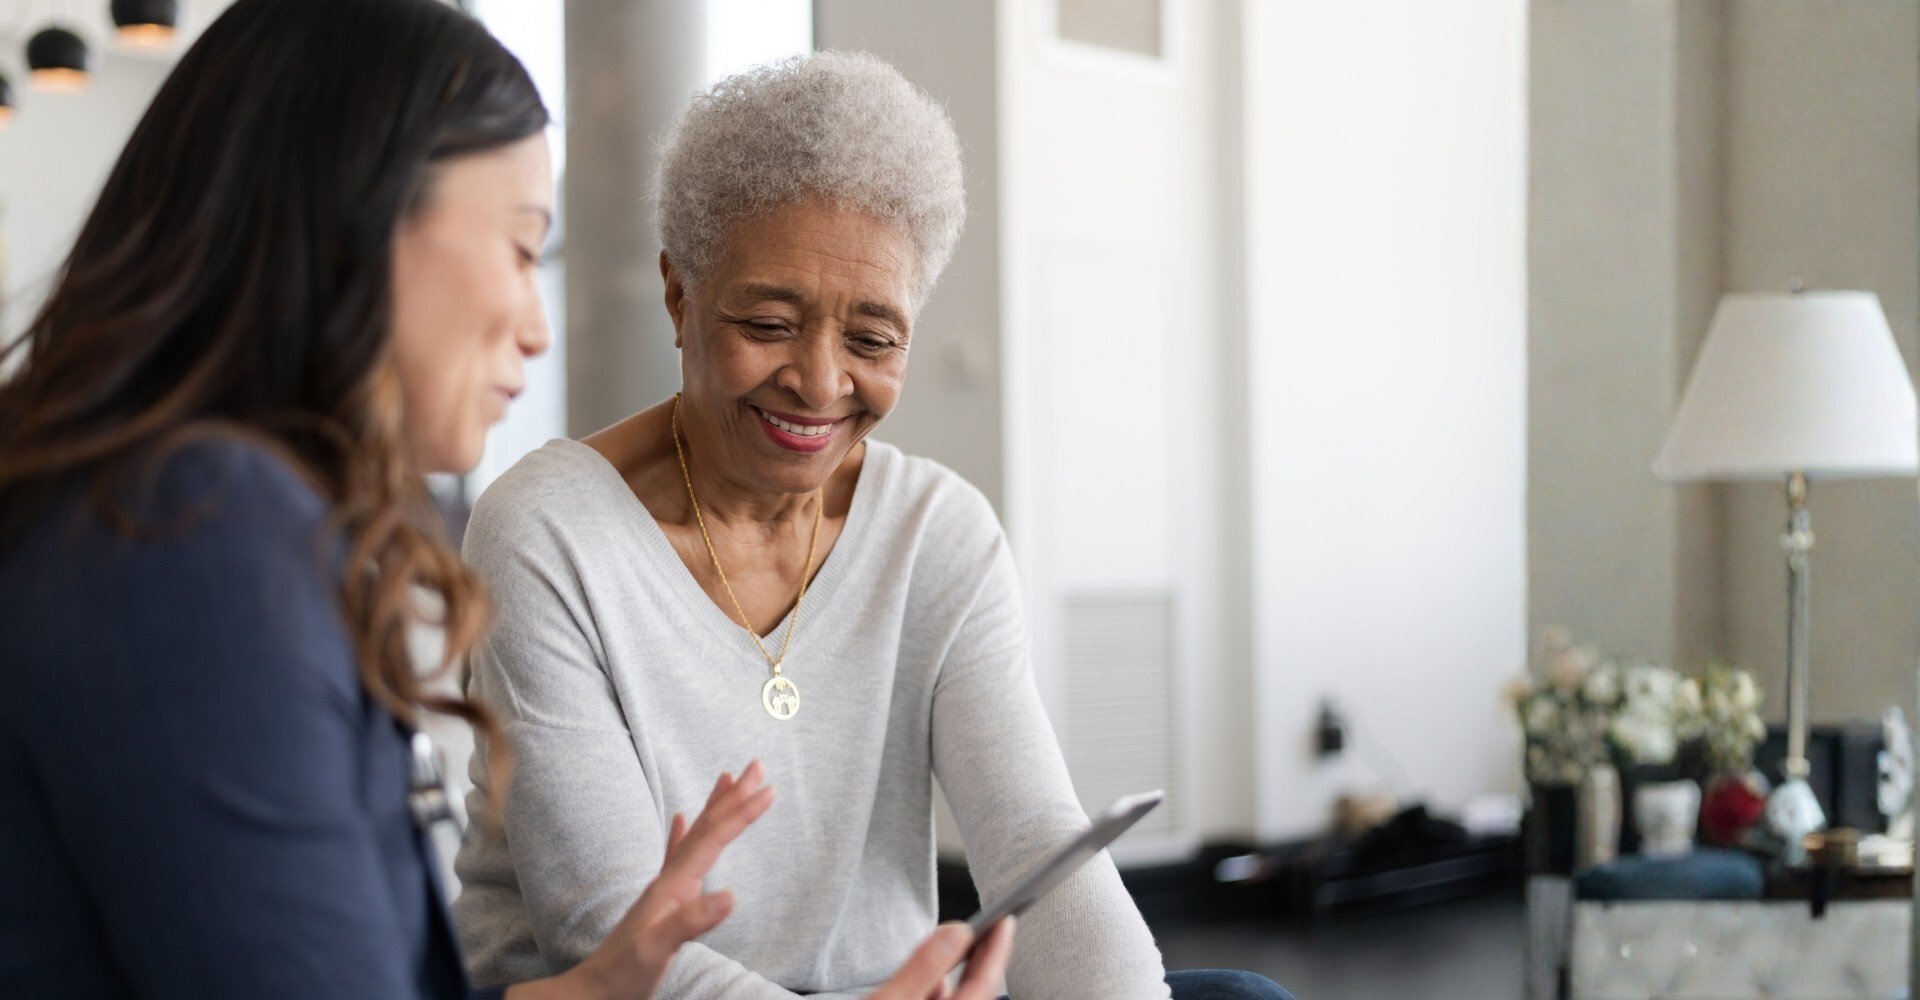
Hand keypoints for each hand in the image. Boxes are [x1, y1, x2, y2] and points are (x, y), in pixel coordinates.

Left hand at [508, 760, 775, 999]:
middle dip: (733, 797)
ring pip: (695, 834)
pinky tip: (680, 819)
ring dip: (715, 806)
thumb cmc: (624, 973)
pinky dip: (683, 833)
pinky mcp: (662, 900)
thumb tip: (732, 895)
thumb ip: (691, 921)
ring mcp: (664, 888)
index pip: (713, 839)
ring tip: (728, 779)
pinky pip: (676, 854)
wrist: (594, 990)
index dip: (741, 814)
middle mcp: (668, 879)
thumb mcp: (658, 949)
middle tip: (757, 767)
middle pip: (705, 827)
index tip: (769, 790)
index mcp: (672, 885)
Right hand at [868, 917, 1014, 999]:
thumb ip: (923, 968)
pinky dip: (940, 995)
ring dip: (963, 978)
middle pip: (977, 997)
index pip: (983, 987)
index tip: (1005, 922)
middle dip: (985, 962)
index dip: (997, 951)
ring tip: (967, 947)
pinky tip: (937, 983)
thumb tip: (956, 933)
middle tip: (995, 927)